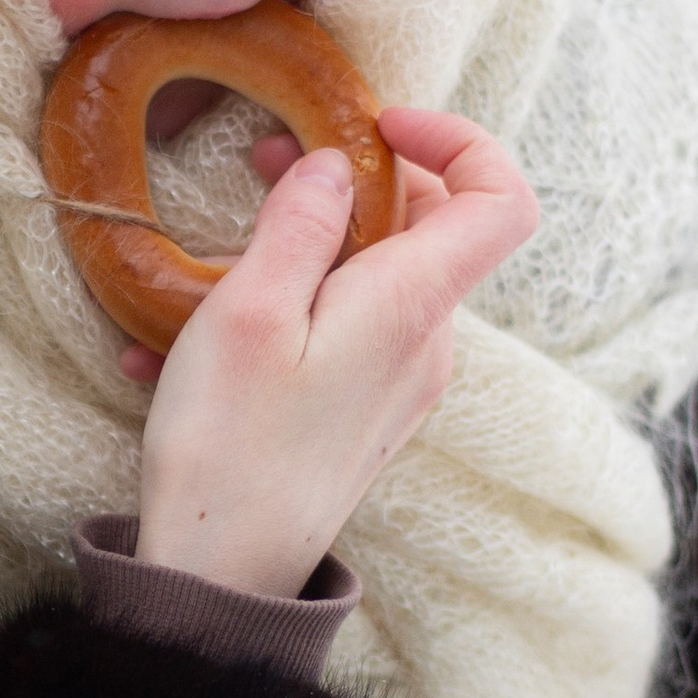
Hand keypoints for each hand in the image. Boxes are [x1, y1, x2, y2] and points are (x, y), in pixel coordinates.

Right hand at [132, 108, 537, 597]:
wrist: (221, 574)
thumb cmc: (229, 446)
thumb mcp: (247, 314)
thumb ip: (298, 225)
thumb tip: (335, 167)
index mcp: (410, 306)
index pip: (501, 198)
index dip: (458, 139)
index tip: (376, 123)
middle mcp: (425, 344)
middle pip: (430, 229)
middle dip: (355, 181)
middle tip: (265, 162)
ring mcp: (400, 385)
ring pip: (378, 279)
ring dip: (308, 245)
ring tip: (215, 251)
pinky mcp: (365, 417)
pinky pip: (346, 333)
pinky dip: (291, 306)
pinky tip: (196, 332)